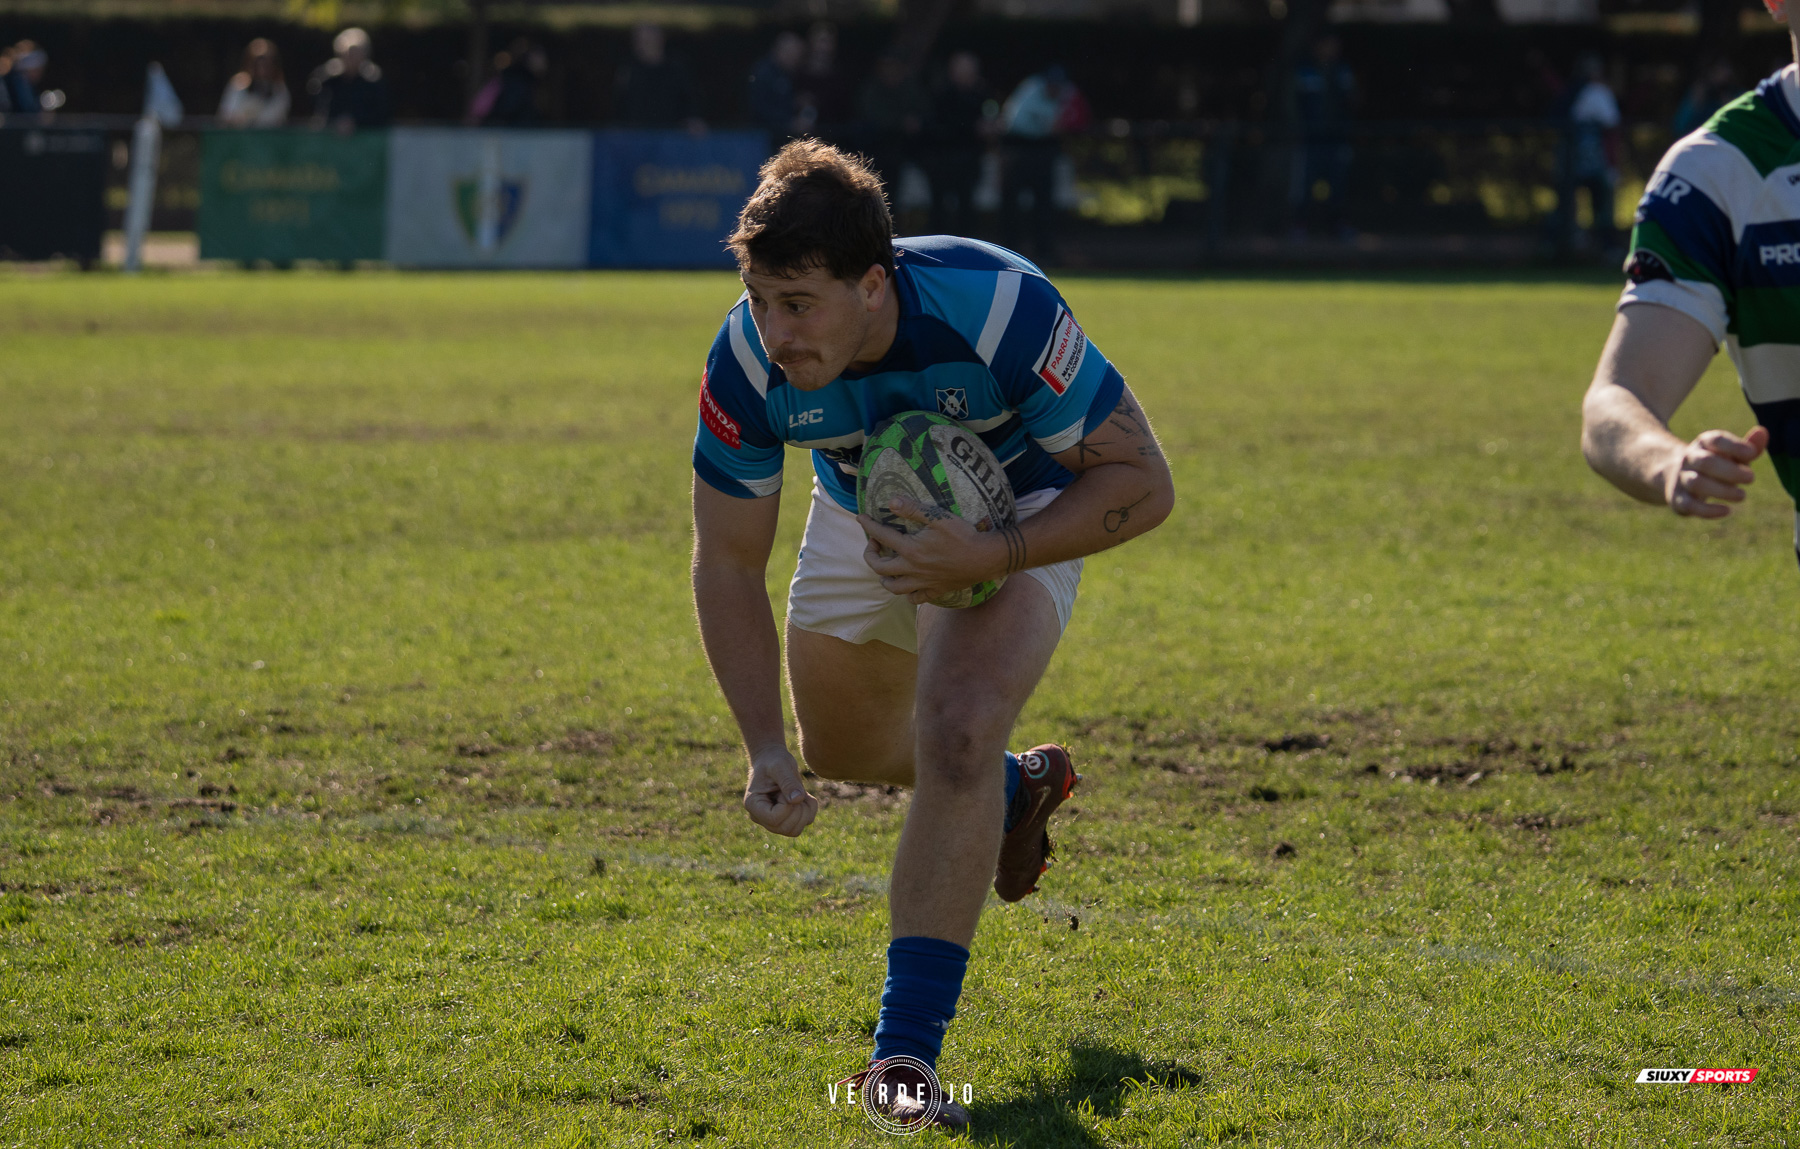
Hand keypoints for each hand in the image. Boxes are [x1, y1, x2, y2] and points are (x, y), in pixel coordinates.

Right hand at [743, 745, 816, 836]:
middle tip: (795, 790)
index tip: (785, 789)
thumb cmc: (773, 760)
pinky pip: (803, 824)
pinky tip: (804, 796)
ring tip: (800, 793)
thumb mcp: (780, 765)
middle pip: (785, 828)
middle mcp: (761, 817)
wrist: (774, 760)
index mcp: (753, 804)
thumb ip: (788, 781)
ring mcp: (773, 821)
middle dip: (798, 810)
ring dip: (805, 812)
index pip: (774, 818)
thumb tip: (797, 799)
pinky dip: (810, 811)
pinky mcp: (786, 820)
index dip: (787, 806)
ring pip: (794, 831)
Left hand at [857, 496, 1005, 604]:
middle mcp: (913, 569)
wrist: (985, 558)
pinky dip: (907, 594)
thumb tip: (891, 501)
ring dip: (884, 578)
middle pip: (880, 568)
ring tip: (885, 568)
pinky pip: (915, 598)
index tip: (861, 518)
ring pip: (894, 588)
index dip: (868, 526)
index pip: (882, 536)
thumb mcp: (939, 517)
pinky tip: (908, 585)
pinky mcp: (936, 590)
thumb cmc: (963, 535)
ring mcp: (923, 582)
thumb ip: (913, 509)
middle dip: (870, 554)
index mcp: (911, 550)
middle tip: (873, 543)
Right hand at [1664, 426, 1767, 517]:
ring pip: (1696, 483)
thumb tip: (1762, 432)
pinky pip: (1689, 505)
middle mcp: (1689, 459)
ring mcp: (1681, 479)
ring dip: (1721, 490)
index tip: (1751, 454)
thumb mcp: (1732, 454)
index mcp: (1704, 444)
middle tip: (1751, 478)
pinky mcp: (1678, 499)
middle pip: (1705, 462)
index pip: (1716, 440)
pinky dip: (1708, 510)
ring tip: (1742, 496)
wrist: (1679, 477)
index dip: (1734, 446)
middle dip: (1730, 471)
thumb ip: (1749, 446)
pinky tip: (1726, 511)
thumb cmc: (1717, 465)